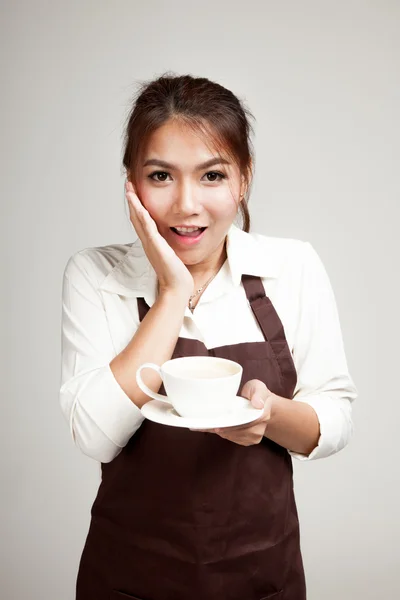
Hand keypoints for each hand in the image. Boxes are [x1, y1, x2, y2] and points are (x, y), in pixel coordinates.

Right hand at [125, 180, 193, 296]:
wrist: (177, 288)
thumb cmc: (177, 275)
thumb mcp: (171, 255)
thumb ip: (169, 246)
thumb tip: (173, 239)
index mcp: (151, 243)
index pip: (141, 220)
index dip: (136, 205)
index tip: (134, 191)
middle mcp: (148, 242)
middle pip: (135, 217)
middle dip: (132, 200)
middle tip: (127, 184)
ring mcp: (151, 244)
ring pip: (138, 219)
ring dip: (133, 203)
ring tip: (129, 188)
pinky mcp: (156, 246)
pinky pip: (147, 227)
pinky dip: (141, 215)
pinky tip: (138, 204)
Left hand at [191, 379, 273, 445]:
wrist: (263, 404)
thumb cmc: (257, 394)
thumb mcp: (258, 388)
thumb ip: (259, 394)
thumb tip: (258, 404)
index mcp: (262, 415)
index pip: (245, 424)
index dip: (230, 426)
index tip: (216, 427)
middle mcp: (259, 429)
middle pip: (236, 432)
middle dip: (220, 429)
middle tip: (203, 426)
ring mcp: (254, 437)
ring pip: (232, 437)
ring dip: (219, 432)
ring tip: (205, 426)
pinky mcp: (247, 440)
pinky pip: (232, 439)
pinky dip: (221, 433)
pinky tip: (212, 428)